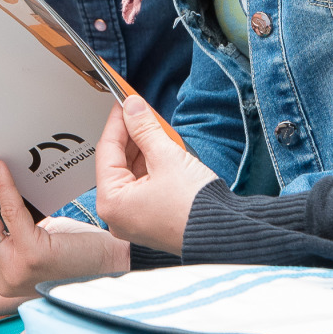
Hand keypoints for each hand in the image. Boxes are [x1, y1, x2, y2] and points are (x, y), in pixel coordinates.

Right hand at [0, 155, 127, 304]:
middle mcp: (3, 277)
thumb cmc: (79, 254)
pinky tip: (0, 168)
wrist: (113, 267)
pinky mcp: (33, 256)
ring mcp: (16, 269)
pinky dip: (3, 188)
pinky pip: (11, 215)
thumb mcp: (36, 243)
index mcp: (1, 273)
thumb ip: (10, 230)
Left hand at [95, 96, 218, 255]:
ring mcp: (133, 219)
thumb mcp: (166, 156)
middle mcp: (117, 214)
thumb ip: (145, 129)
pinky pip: (143, 185)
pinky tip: (161, 147)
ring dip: (143, 148)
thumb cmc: (194, 206)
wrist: (225, 231)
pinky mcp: (150, 219)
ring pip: (132, 172)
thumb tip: (132, 107)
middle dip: (131, 134)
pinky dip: (151, 165)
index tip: (124, 101)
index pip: (107, 150)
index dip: (117, 121)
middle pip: (118, 162)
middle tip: (140, 110)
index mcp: (112, 202)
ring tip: (155, 126)